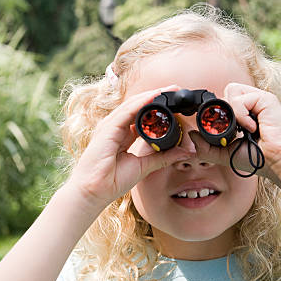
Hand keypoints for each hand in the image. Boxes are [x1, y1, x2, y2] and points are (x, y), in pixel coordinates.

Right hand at [66, 85, 192, 209]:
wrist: (95, 190)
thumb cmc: (113, 180)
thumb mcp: (145, 166)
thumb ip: (164, 157)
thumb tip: (185, 151)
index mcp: (123, 134)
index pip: (142, 115)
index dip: (158, 108)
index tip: (176, 104)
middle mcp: (116, 127)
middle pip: (138, 106)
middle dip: (157, 97)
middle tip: (176, 90)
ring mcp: (110, 125)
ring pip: (133, 104)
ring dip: (152, 95)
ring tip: (169, 90)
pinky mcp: (108, 128)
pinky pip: (127, 111)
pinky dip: (141, 102)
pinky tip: (154, 97)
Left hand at [189, 83, 280, 188]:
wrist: (278, 163)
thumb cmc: (258, 159)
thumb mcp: (226, 154)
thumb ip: (207, 147)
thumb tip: (192, 134)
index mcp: (244, 114)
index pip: (224, 102)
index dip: (217, 111)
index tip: (216, 127)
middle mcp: (251, 105)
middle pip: (225, 93)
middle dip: (223, 112)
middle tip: (233, 131)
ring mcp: (259, 100)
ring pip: (231, 90)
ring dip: (233, 111)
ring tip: (243, 129)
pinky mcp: (266, 99)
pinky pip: (242, 98)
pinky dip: (242, 114)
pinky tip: (252, 128)